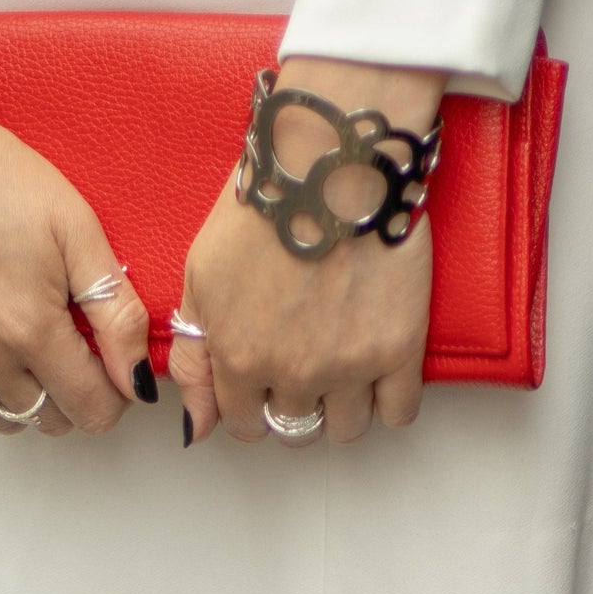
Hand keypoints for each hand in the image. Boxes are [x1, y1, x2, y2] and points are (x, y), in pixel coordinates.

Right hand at [0, 5, 154, 436]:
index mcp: (31, 329)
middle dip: (70, 392)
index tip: (108, 365)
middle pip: (48, 418)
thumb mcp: (77, 232)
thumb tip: (139, 381)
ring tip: (22, 343)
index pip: (91, 410)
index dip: (112, 394)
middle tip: (67, 344)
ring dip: (23, 394)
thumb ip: (116, 314)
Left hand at [170, 57, 444, 445]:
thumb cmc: (264, 207)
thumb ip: (194, 357)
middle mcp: (292, 372)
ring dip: (342, 407)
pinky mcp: (400, 349)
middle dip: (294, 405)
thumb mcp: (201, 277)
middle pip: (294, 429)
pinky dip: (390, 401)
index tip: (265, 381)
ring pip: (346, 429)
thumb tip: (192, 427)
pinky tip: (381, 370)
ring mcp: (348, 366)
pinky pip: (399, 413)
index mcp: (239, 357)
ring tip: (344, 365)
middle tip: (306, 364)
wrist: (330, 163)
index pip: (243, 424)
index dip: (252, 404)